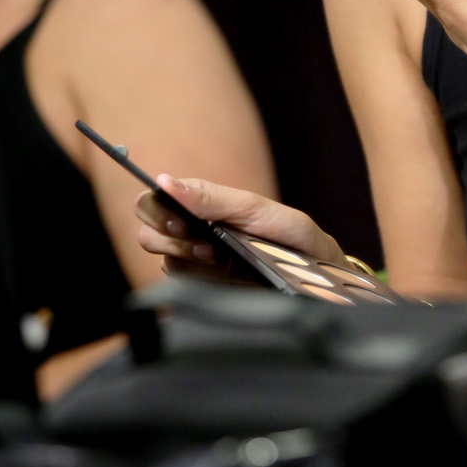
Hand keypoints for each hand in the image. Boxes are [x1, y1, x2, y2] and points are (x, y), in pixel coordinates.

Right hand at [135, 175, 347, 280]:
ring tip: (216, 256)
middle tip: (200, 241)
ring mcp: (197, 258)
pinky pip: (179, 281)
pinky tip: (220, 272)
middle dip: (166, 236)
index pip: (155, 199)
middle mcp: (194, 228)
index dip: (156, 209)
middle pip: (148, 231)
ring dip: (184, 257)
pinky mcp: (205, 284)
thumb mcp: (255, 209)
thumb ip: (211, 198)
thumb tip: (164, 181)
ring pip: (161, 257)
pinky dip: (195, 277)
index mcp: (204, 202)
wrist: (317, 274)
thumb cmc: (290, 234)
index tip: (179, 221)